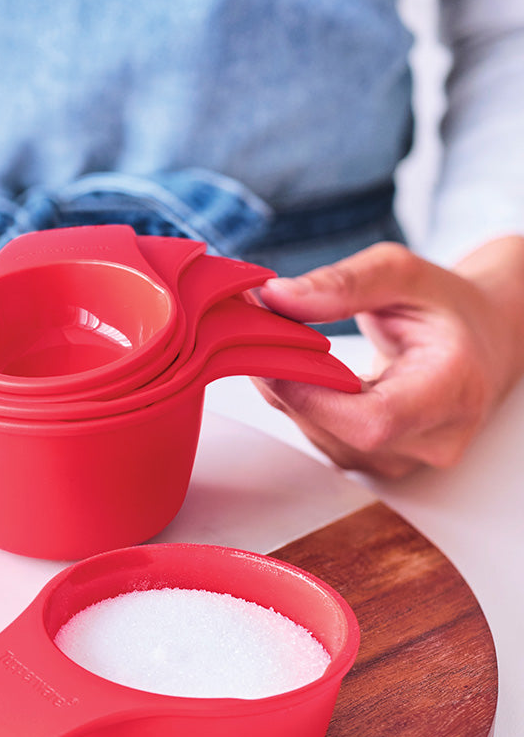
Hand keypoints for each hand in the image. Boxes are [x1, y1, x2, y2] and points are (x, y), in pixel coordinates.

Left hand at [253, 237, 523, 477]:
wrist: (477, 342)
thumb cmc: (445, 309)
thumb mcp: (404, 274)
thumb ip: (344, 283)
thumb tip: (278, 298)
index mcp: (454, 390)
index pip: (372, 421)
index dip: (310, 395)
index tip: (269, 356)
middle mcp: (434, 439)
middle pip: (339, 432)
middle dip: (289, 386)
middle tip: (258, 340)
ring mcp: (405, 460)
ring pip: (323, 439)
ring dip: (289, 396)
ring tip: (279, 350)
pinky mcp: (377, 463)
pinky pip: (323, 440)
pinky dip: (300, 406)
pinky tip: (296, 373)